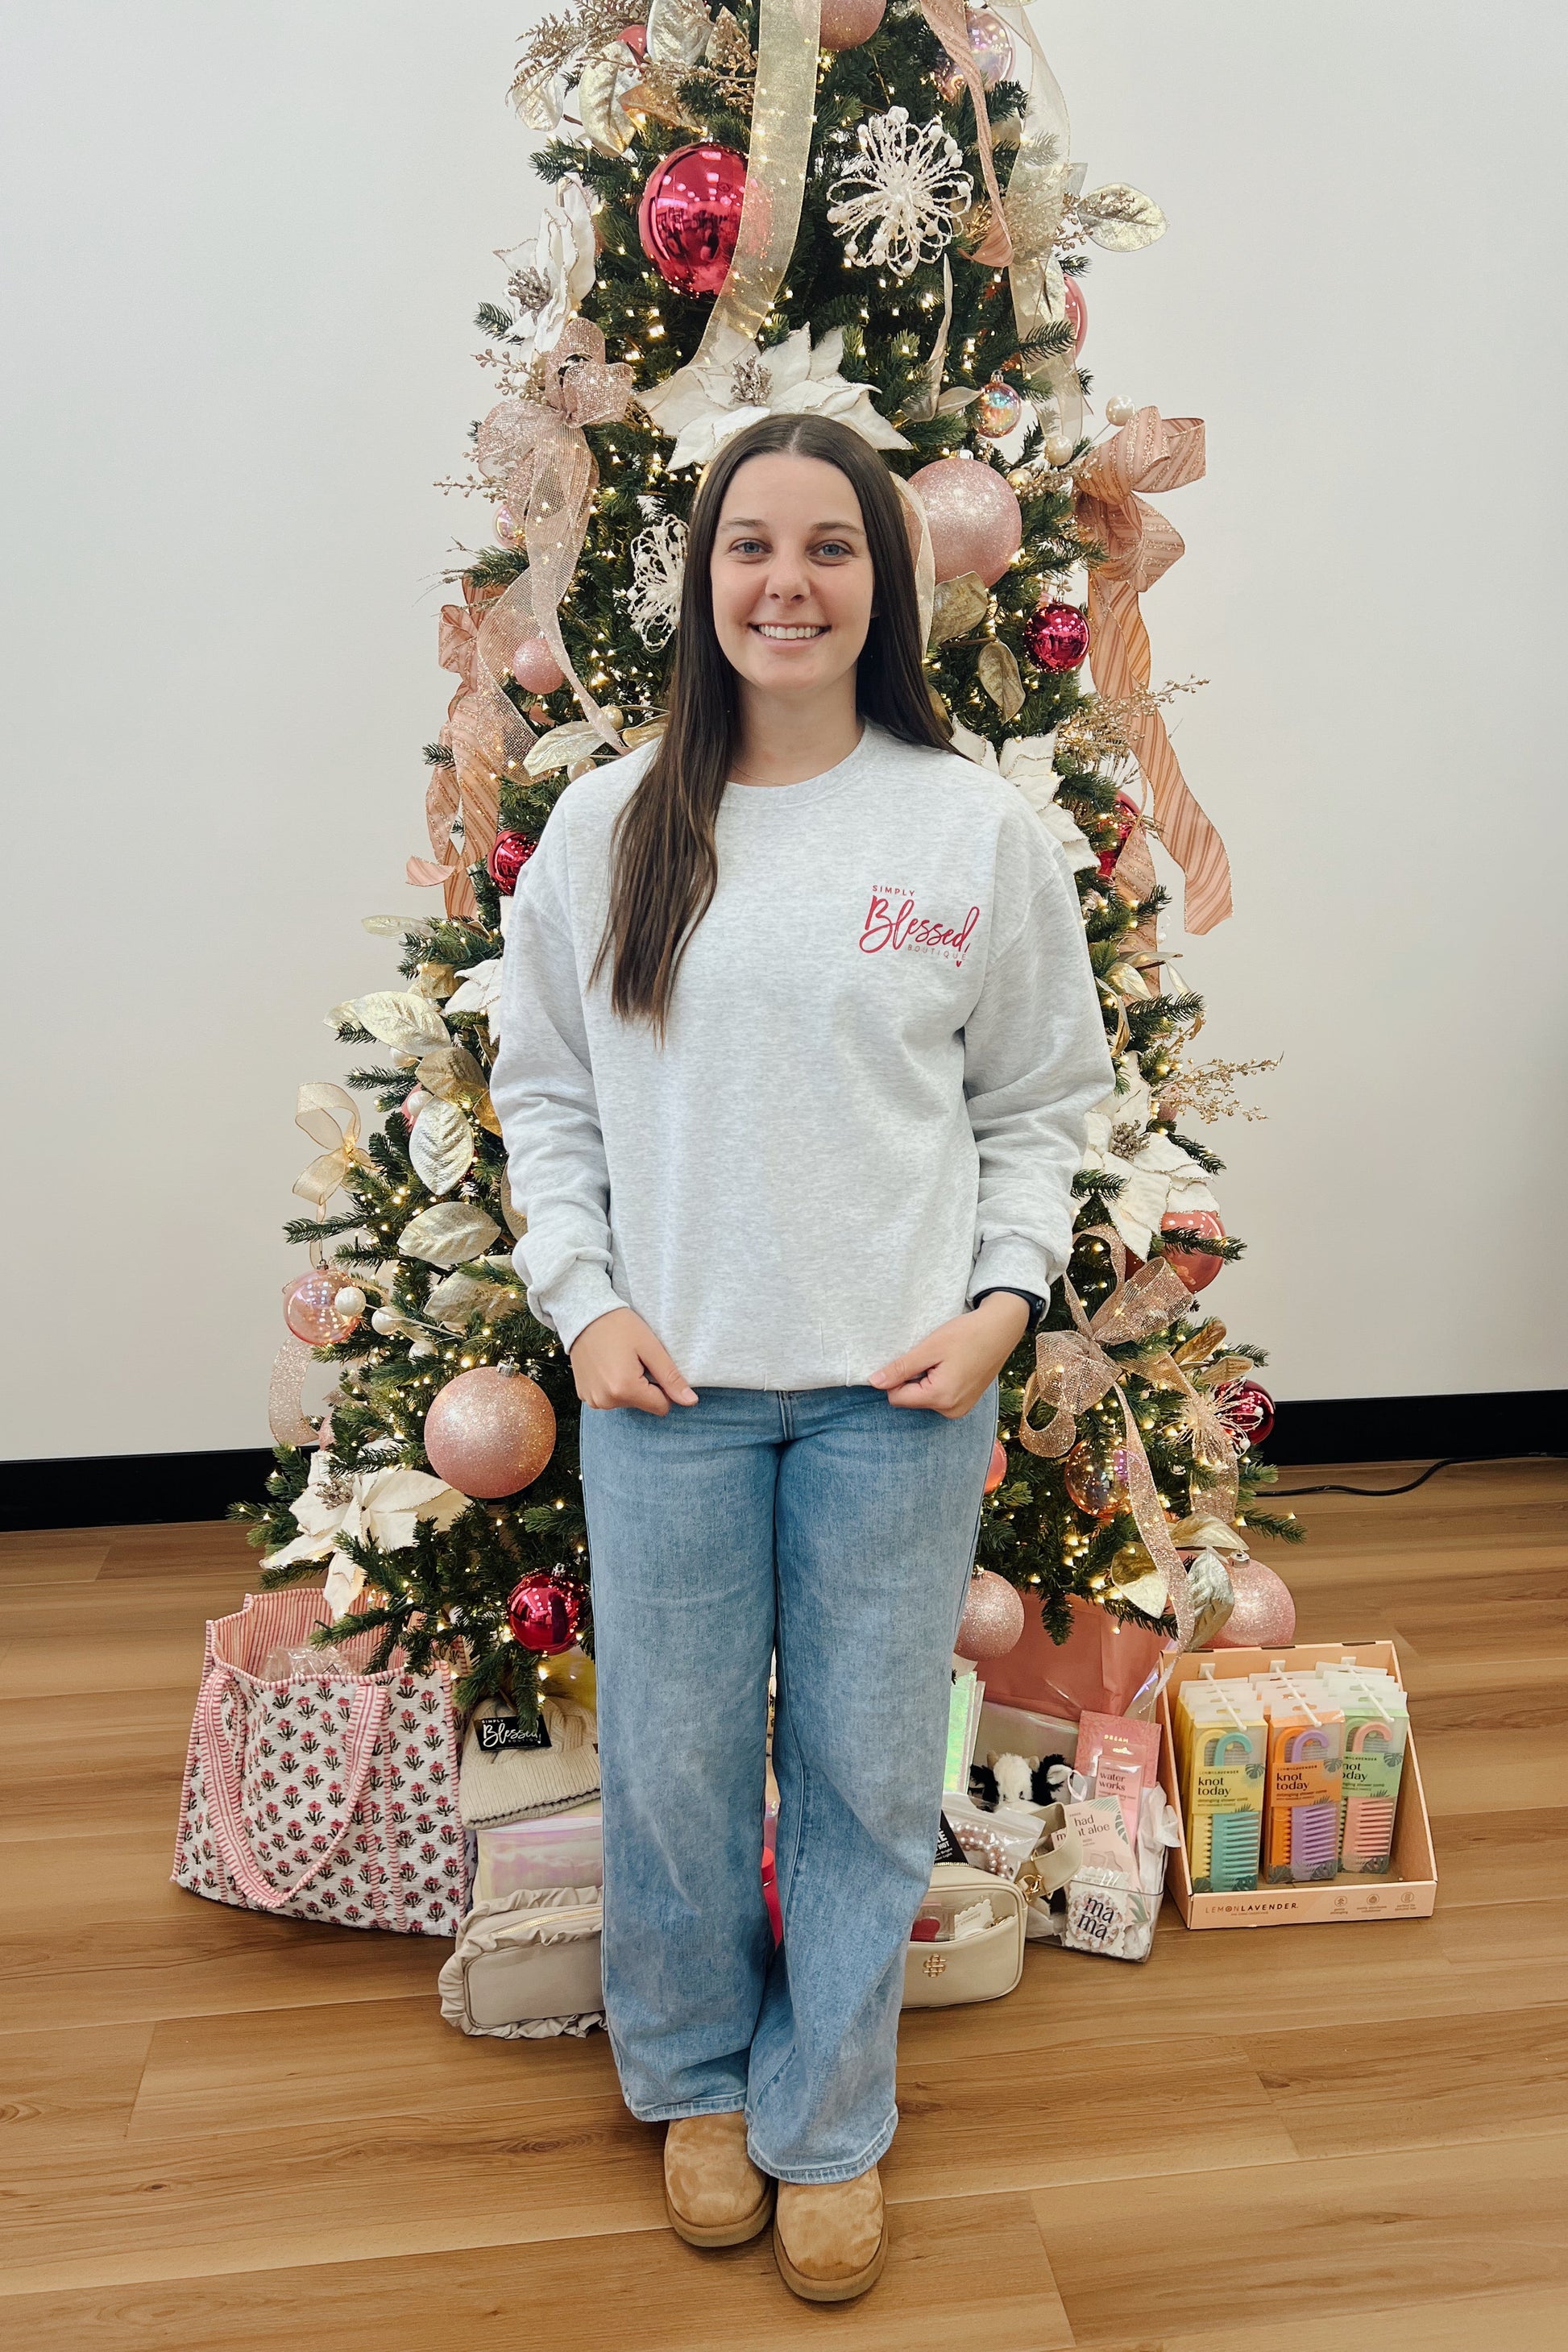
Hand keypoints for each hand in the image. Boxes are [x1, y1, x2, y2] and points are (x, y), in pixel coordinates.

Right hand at [569, 1307, 698, 1414]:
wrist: (583, 1315)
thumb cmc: (619, 1326)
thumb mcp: (650, 1347)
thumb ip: (671, 1377)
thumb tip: (690, 1402)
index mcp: (625, 1390)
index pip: (662, 1406)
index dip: (663, 1387)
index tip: (651, 1365)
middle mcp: (606, 1401)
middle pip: (643, 1404)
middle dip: (644, 1385)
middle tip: (633, 1359)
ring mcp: (592, 1400)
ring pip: (627, 1402)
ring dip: (628, 1385)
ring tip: (618, 1360)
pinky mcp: (584, 1396)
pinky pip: (609, 1398)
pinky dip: (612, 1385)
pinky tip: (607, 1365)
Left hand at [869, 1293, 1030, 1416]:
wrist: (1001, 1328)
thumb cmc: (967, 1334)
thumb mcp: (930, 1348)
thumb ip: (901, 1368)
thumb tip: (874, 1382)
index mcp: (941, 1398)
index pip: (896, 1398)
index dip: (896, 1377)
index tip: (911, 1357)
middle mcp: (951, 1410)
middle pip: (910, 1400)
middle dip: (912, 1379)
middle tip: (931, 1356)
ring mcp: (960, 1409)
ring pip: (923, 1398)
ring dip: (925, 1380)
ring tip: (943, 1360)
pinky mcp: (965, 1403)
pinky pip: (938, 1397)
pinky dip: (937, 1382)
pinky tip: (950, 1365)